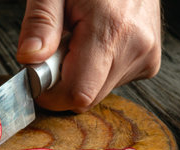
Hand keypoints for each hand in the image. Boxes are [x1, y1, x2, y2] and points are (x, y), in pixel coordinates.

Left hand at [16, 0, 160, 111]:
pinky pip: (112, 82)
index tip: (37, 79)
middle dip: (63, 84)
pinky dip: (96, 72)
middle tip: (57, 51)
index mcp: (111, 29)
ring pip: (98, 92)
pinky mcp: (149, 61)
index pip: (77, 93)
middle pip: (86, 97)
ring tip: (78, 41)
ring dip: (79, 77)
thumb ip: (41, 23)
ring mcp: (146, 56)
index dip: (51, 94)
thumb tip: (29, 58)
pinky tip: (95, 46)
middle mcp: (135, 47)